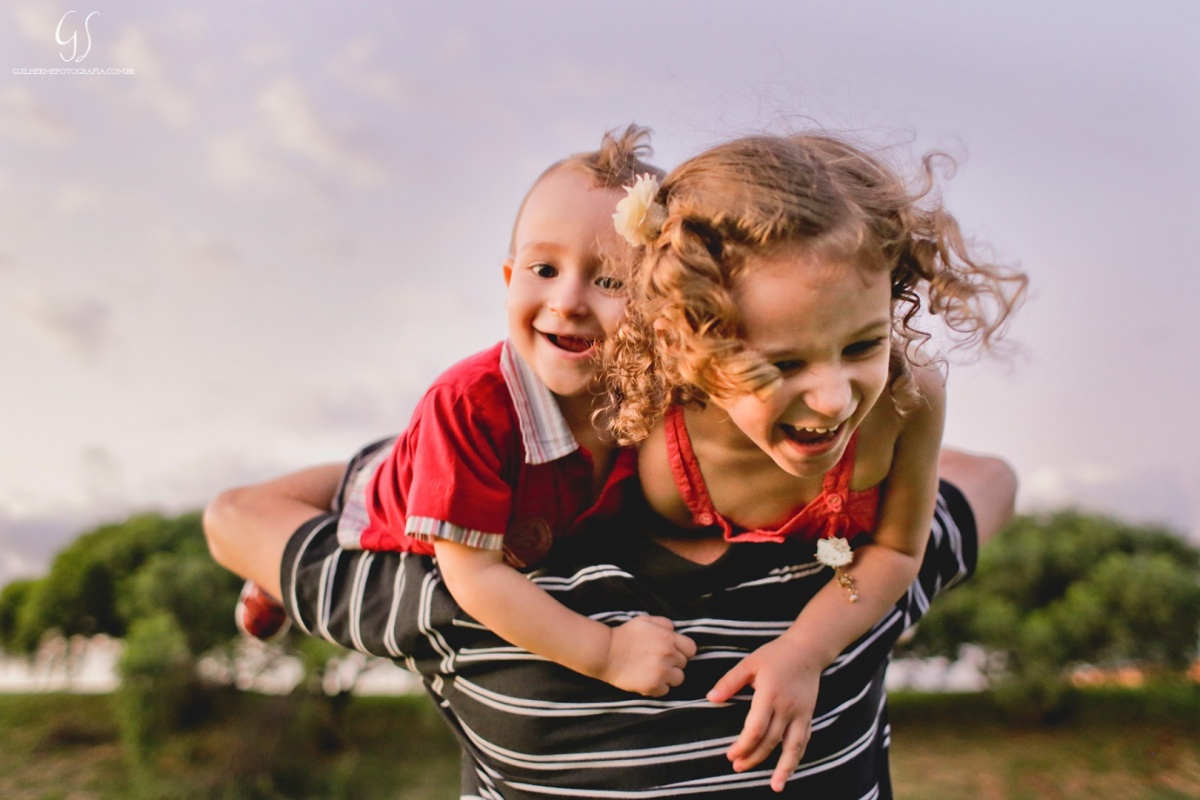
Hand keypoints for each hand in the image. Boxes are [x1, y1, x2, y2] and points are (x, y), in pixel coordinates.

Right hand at [598, 616, 696, 696]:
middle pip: (684, 664)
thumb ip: (665, 623)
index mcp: (668, 637)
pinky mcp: (653, 686)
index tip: (672, 652)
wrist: (605, 652)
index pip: (691, 649)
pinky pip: (665, 691)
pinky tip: (646, 679)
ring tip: (654, 672)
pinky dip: (658, 687)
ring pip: (678, 679)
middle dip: (674, 663)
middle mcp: (668, 655)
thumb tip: (676, 631)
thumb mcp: (645, 620)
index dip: (683, 651)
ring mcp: (661, 672)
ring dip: (669, 677)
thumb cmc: (625, 635)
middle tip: (658, 661)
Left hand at [706, 635, 823, 792]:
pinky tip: (789, 771)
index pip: (756, 729)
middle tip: (737, 767)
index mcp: (770, 694)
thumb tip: (711, 698)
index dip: (743, 746)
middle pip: (770, 741)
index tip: (730, 755)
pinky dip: (796, 758)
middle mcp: (787, 708)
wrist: (808, 649)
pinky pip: (803, 742)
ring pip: (792, 747)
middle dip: (754, 757)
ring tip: (775, 786)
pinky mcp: (809, 716)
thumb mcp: (749, 663)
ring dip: (783, 768)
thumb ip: (730, 681)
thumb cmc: (775, 655)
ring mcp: (801, 713)